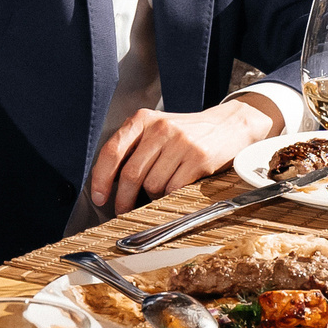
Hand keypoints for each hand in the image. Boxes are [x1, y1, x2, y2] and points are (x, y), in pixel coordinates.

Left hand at [87, 97, 279, 211]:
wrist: (227, 125)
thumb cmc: (186, 132)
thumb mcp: (156, 128)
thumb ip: (133, 146)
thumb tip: (107, 181)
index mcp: (143, 119)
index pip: (112, 151)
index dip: (101, 178)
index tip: (99, 197)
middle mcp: (160, 128)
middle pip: (131, 174)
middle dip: (124, 198)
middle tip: (122, 209)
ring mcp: (180, 143)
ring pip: (152, 184)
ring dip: (153, 194)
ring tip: (161, 187)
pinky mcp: (198, 158)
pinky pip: (173, 189)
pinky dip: (170, 195)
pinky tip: (175, 187)